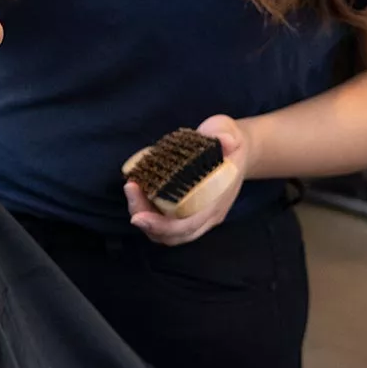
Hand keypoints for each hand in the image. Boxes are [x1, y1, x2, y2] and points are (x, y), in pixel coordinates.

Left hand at [124, 115, 249, 245]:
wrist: (236, 148)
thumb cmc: (229, 140)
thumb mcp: (229, 132)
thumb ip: (225, 136)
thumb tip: (225, 141)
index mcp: (216, 202)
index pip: (187, 226)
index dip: (161, 225)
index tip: (137, 217)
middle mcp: (206, 216)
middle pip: (172, 235)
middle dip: (145, 220)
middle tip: (130, 189)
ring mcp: (197, 216)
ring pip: (166, 233)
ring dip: (144, 217)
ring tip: (132, 190)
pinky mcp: (187, 210)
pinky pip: (164, 222)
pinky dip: (148, 213)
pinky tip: (139, 190)